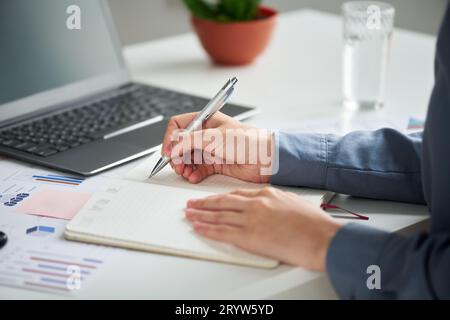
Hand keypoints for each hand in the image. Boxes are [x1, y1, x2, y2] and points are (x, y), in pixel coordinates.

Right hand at [162, 112, 272, 183]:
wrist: (265, 160)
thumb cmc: (247, 142)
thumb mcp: (213, 138)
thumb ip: (189, 141)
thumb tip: (172, 148)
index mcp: (206, 120)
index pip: (179, 125)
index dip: (170, 138)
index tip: (168, 151)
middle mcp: (206, 134)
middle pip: (180, 144)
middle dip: (176, 156)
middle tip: (177, 165)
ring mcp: (210, 150)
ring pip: (187, 158)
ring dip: (183, 166)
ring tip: (185, 172)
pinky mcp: (215, 164)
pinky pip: (197, 169)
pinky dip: (193, 174)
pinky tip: (194, 177)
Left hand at [185, 187, 341, 270]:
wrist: (321, 237)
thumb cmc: (313, 223)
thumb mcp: (293, 202)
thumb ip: (276, 200)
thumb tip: (268, 203)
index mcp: (266, 194)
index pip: (235, 194)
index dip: (219, 197)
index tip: (211, 199)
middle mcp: (256, 204)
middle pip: (222, 202)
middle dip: (204, 203)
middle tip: (191, 204)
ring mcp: (251, 219)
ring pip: (218, 216)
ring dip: (201, 215)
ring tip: (189, 215)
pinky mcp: (250, 236)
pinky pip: (223, 232)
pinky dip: (208, 230)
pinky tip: (199, 228)